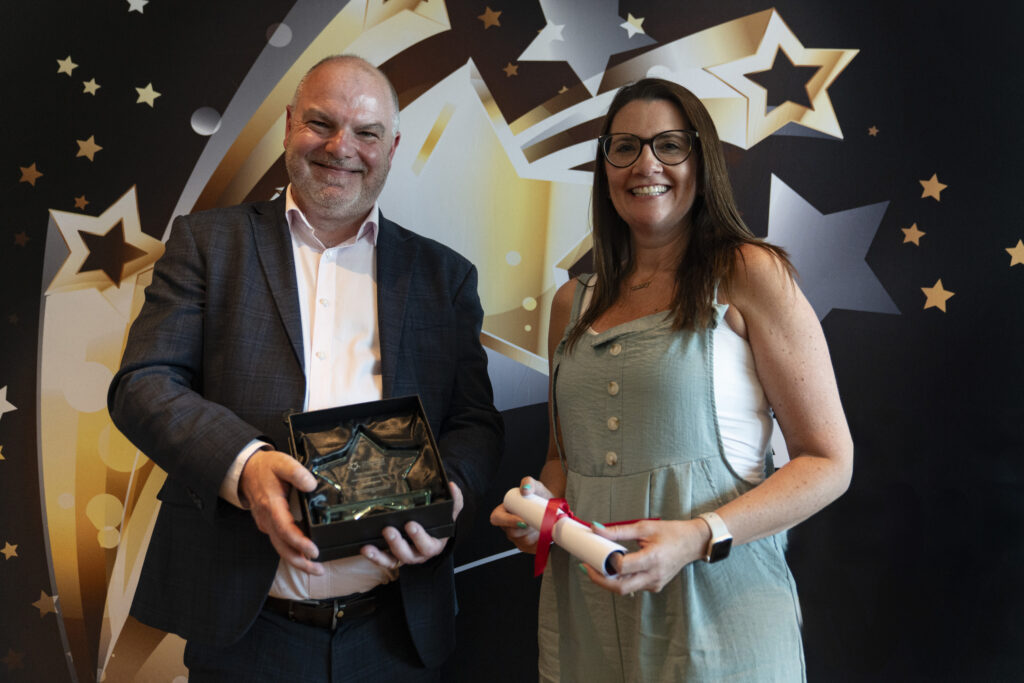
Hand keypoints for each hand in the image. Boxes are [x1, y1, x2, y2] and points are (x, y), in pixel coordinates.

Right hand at [240, 448, 321, 575]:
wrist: (246, 471)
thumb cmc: (265, 467)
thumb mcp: (282, 462)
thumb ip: (297, 473)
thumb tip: (311, 485)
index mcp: (271, 505)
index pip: (285, 530)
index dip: (299, 543)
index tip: (314, 551)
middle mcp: (267, 519)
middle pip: (282, 547)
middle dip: (300, 561)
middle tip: (318, 570)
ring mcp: (266, 524)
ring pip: (280, 548)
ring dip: (297, 561)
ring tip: (316, 569)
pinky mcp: (268, 525)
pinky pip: (279, 543)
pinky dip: (291, 552)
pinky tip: (304, 557)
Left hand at [361, 482, 463, 569]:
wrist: (432, 533)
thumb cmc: (439, 524)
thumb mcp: (450, 513)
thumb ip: (455, 501)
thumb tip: (452, 486)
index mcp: (434, 545)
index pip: (428, 545)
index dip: (419, 537)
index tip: (410, 524)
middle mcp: (419, 554)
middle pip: (409, 554)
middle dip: (398, 544)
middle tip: (389, 530)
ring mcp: (405, 556)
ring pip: (393, 560)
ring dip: (380, 555)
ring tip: (369, 547)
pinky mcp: (392, 557)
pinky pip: (383, 560)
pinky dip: (373, 556)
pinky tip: (365, 549)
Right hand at [488, 476, 552, 553]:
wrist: (552, 505)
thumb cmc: (538, 494)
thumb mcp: (534, 485)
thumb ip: (528, 482)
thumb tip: (525, 490)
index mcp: (502, 512)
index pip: (496, 519)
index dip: (508, 522)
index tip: (523, 520)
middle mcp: (507, 527)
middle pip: (511, 533)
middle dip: (526, 530)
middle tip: (539, 524)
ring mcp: (517, 538)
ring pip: (523, 542)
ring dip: (535, 536)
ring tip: (545, 526)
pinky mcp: (528, 546)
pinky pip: (532, 549)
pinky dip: (541, 544)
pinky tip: (547, 536)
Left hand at [580, 519, 706, 593]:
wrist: (692, 543)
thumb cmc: (670, 533)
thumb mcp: (644, 527)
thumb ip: (618, 531)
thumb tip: (596, 529)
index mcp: (652, 558)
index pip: (623, 567)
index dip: (605, 563)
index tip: (592, 555)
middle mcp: (654, 575)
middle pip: (620, 587)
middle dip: (599, 580)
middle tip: (586, 568)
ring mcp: (655, 583)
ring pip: (625, 589)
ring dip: (609, 580)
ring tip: (598, 566)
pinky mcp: (654, 586)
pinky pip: (633, 586)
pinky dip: (621, 579)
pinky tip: (615, 568)